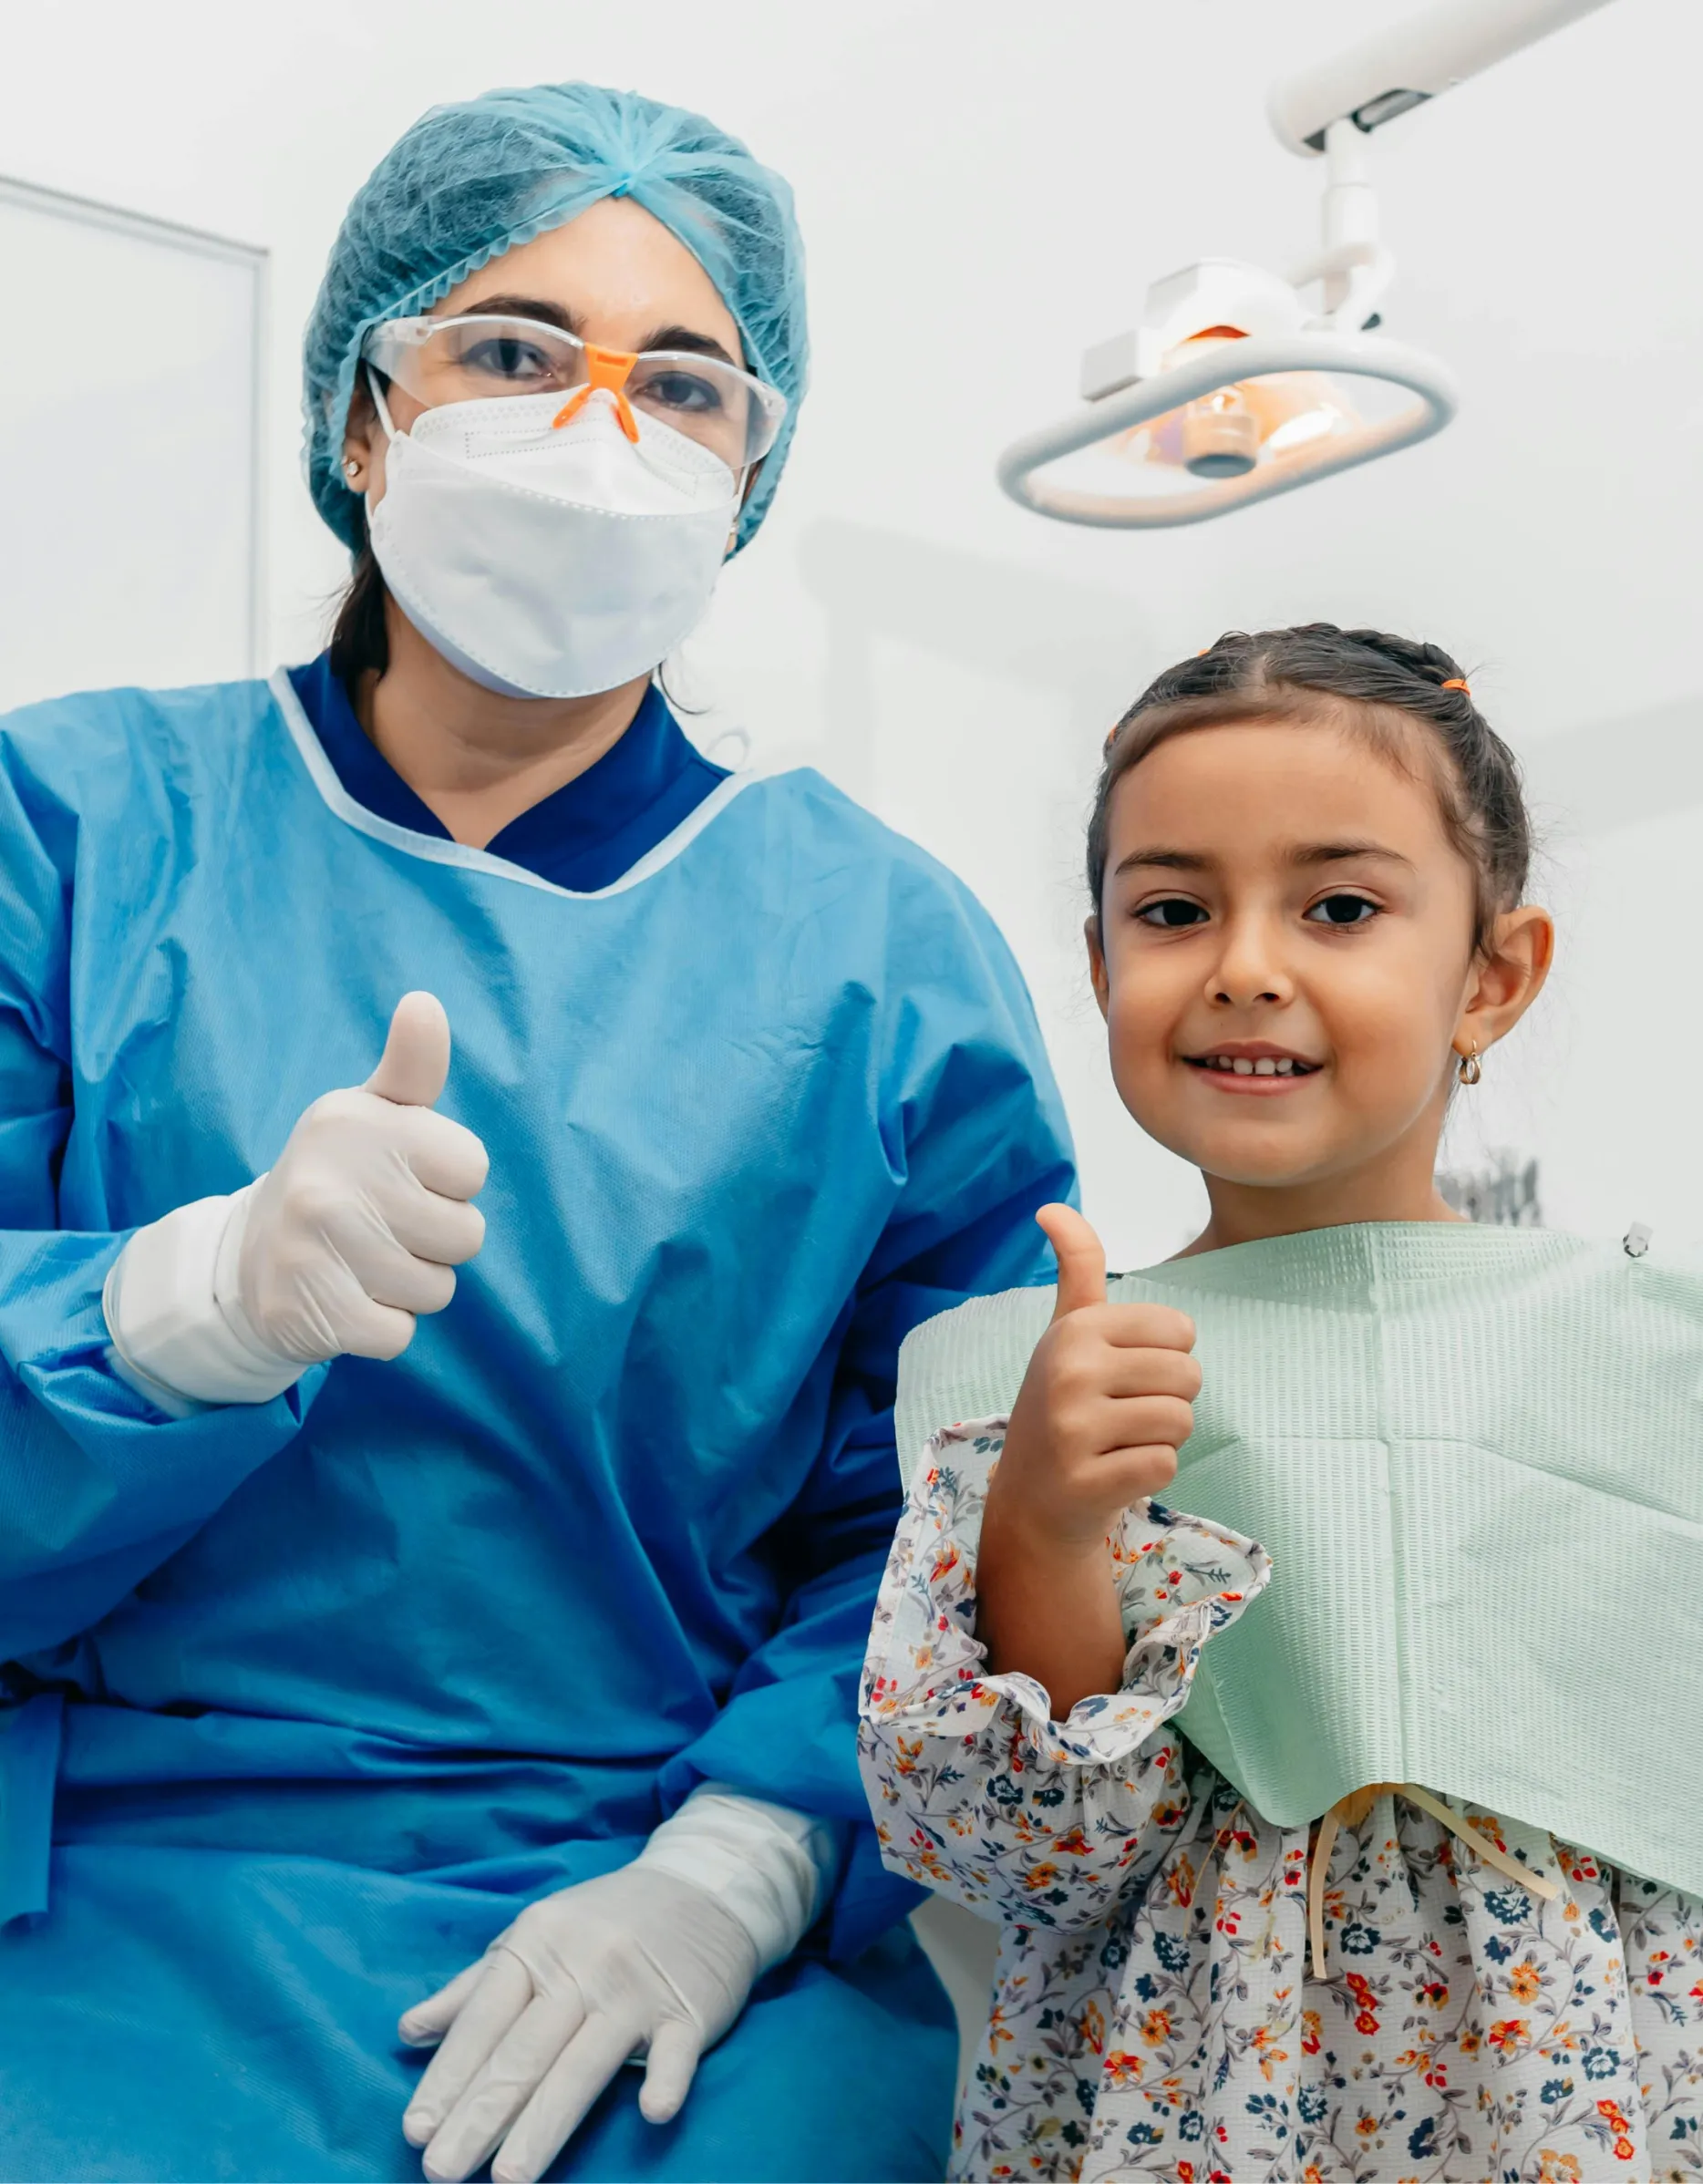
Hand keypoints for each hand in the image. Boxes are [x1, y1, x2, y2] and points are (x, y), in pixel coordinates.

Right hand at [231, 992, 488, 1364]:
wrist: (248, 1259)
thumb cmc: (339, 1176)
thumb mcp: (373, 1113)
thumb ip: (411, 1065)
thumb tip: (426, 1004)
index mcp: (354, 1122)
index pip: (473, 1167)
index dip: (449, 1182)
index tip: (405, 1178)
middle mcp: (328, 1180)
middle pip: (466, 1235)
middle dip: (436, 1241)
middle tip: (384, 1228)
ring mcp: (314, 1247)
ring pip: (437, 1290)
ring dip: (411, 1287)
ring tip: (365, 1263)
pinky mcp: (309, 1310)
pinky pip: (400, 1335)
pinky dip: (383, 1327)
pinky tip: (348, 1299)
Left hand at [399, 1867, 758, 2183]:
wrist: (704, 1885)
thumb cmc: (605, 1920)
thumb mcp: (536, 1935)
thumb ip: (474, 1987)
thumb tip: (409, 2032)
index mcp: (537, 1943)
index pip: (483, 2021)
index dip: (447, 2077)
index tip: (414, 2131)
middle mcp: (583, 1965)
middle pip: (524, 2051)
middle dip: (480, 2115)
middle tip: (441, 2170)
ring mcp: (636, 1989)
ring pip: (583, 2064)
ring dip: (544, 2123)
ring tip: (507, 2179)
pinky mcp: (689, 2010)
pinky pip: (676, 2050)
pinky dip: (666, 2079)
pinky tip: (652, 2112)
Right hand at [991, 1204, 1199, 1552]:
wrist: (1032, 1500)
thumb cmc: (1065, 1405)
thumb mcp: (1068, 1332)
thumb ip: (1077, 1269)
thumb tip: (1051, 1206)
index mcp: (1074, 1328)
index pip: (1181, 1330)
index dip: (1166, 1359)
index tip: (1123, 1377)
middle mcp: (1068, 1370)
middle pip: (1188, 1376)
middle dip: (1170, 1401)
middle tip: (1123, 1417)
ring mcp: (1073, 1427)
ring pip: (1181, 1422)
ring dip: (1161, 1439)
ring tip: (1117, 1444)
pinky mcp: (1085, 1480)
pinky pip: (1164, 1464)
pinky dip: (1149, 1473)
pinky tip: (1112, 1473)